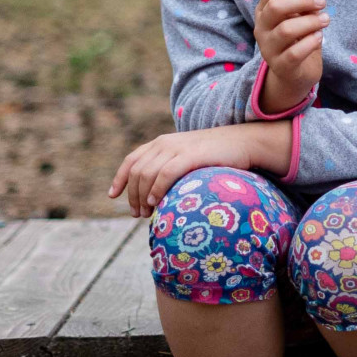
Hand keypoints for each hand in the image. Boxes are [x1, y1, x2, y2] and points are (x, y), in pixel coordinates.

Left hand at [107, 128, 249, 217]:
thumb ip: (171, 168)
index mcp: (162, 142)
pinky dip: (156, 189)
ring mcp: (177, 148)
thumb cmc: (217, 156)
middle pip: (137, 171)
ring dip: (142, 196)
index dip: (120, 178)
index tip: (113, 195)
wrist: (243, 142)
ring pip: (147, 174)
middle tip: (138, 214)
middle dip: (132, 195)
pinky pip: (165, 174)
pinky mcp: (190, 155)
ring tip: (146, 213)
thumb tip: (157, 194)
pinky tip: (154, 202)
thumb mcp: (188, 158)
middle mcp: (165, 143)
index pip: (132, 160)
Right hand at [253, 0, 326, 111]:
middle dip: (303, 1)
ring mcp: (268, 48)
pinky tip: (319, 37)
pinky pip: (293, 53)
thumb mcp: (305, 15)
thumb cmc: (299, 38)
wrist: (295, 73)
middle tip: (322, 3)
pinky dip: (310, 42)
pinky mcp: (280, 66)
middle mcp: (261, 27)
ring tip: (325, 20)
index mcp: (264, 10)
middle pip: (276, 6)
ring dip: (311, 21)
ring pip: (286, 29)